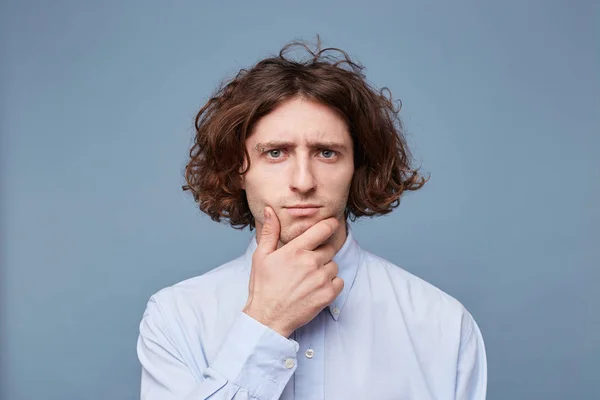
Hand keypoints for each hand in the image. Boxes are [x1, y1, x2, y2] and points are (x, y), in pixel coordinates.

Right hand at [242, 206, 344, 337]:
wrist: (268, 317)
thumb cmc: (263, 287)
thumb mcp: (261, 256)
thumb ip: (269, 231)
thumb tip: (270, 211)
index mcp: (296, 250)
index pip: (323, 229)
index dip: (330, 224)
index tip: (332, 224)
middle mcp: (311, 262)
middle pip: (330, 248)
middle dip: (322, 252)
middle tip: (307, 263)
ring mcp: (321, 279)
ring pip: (334, 266)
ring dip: (326, 270)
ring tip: (309, 278)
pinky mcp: (327, 295)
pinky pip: (339, 282)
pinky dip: (332, 284)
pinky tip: (316, 288)